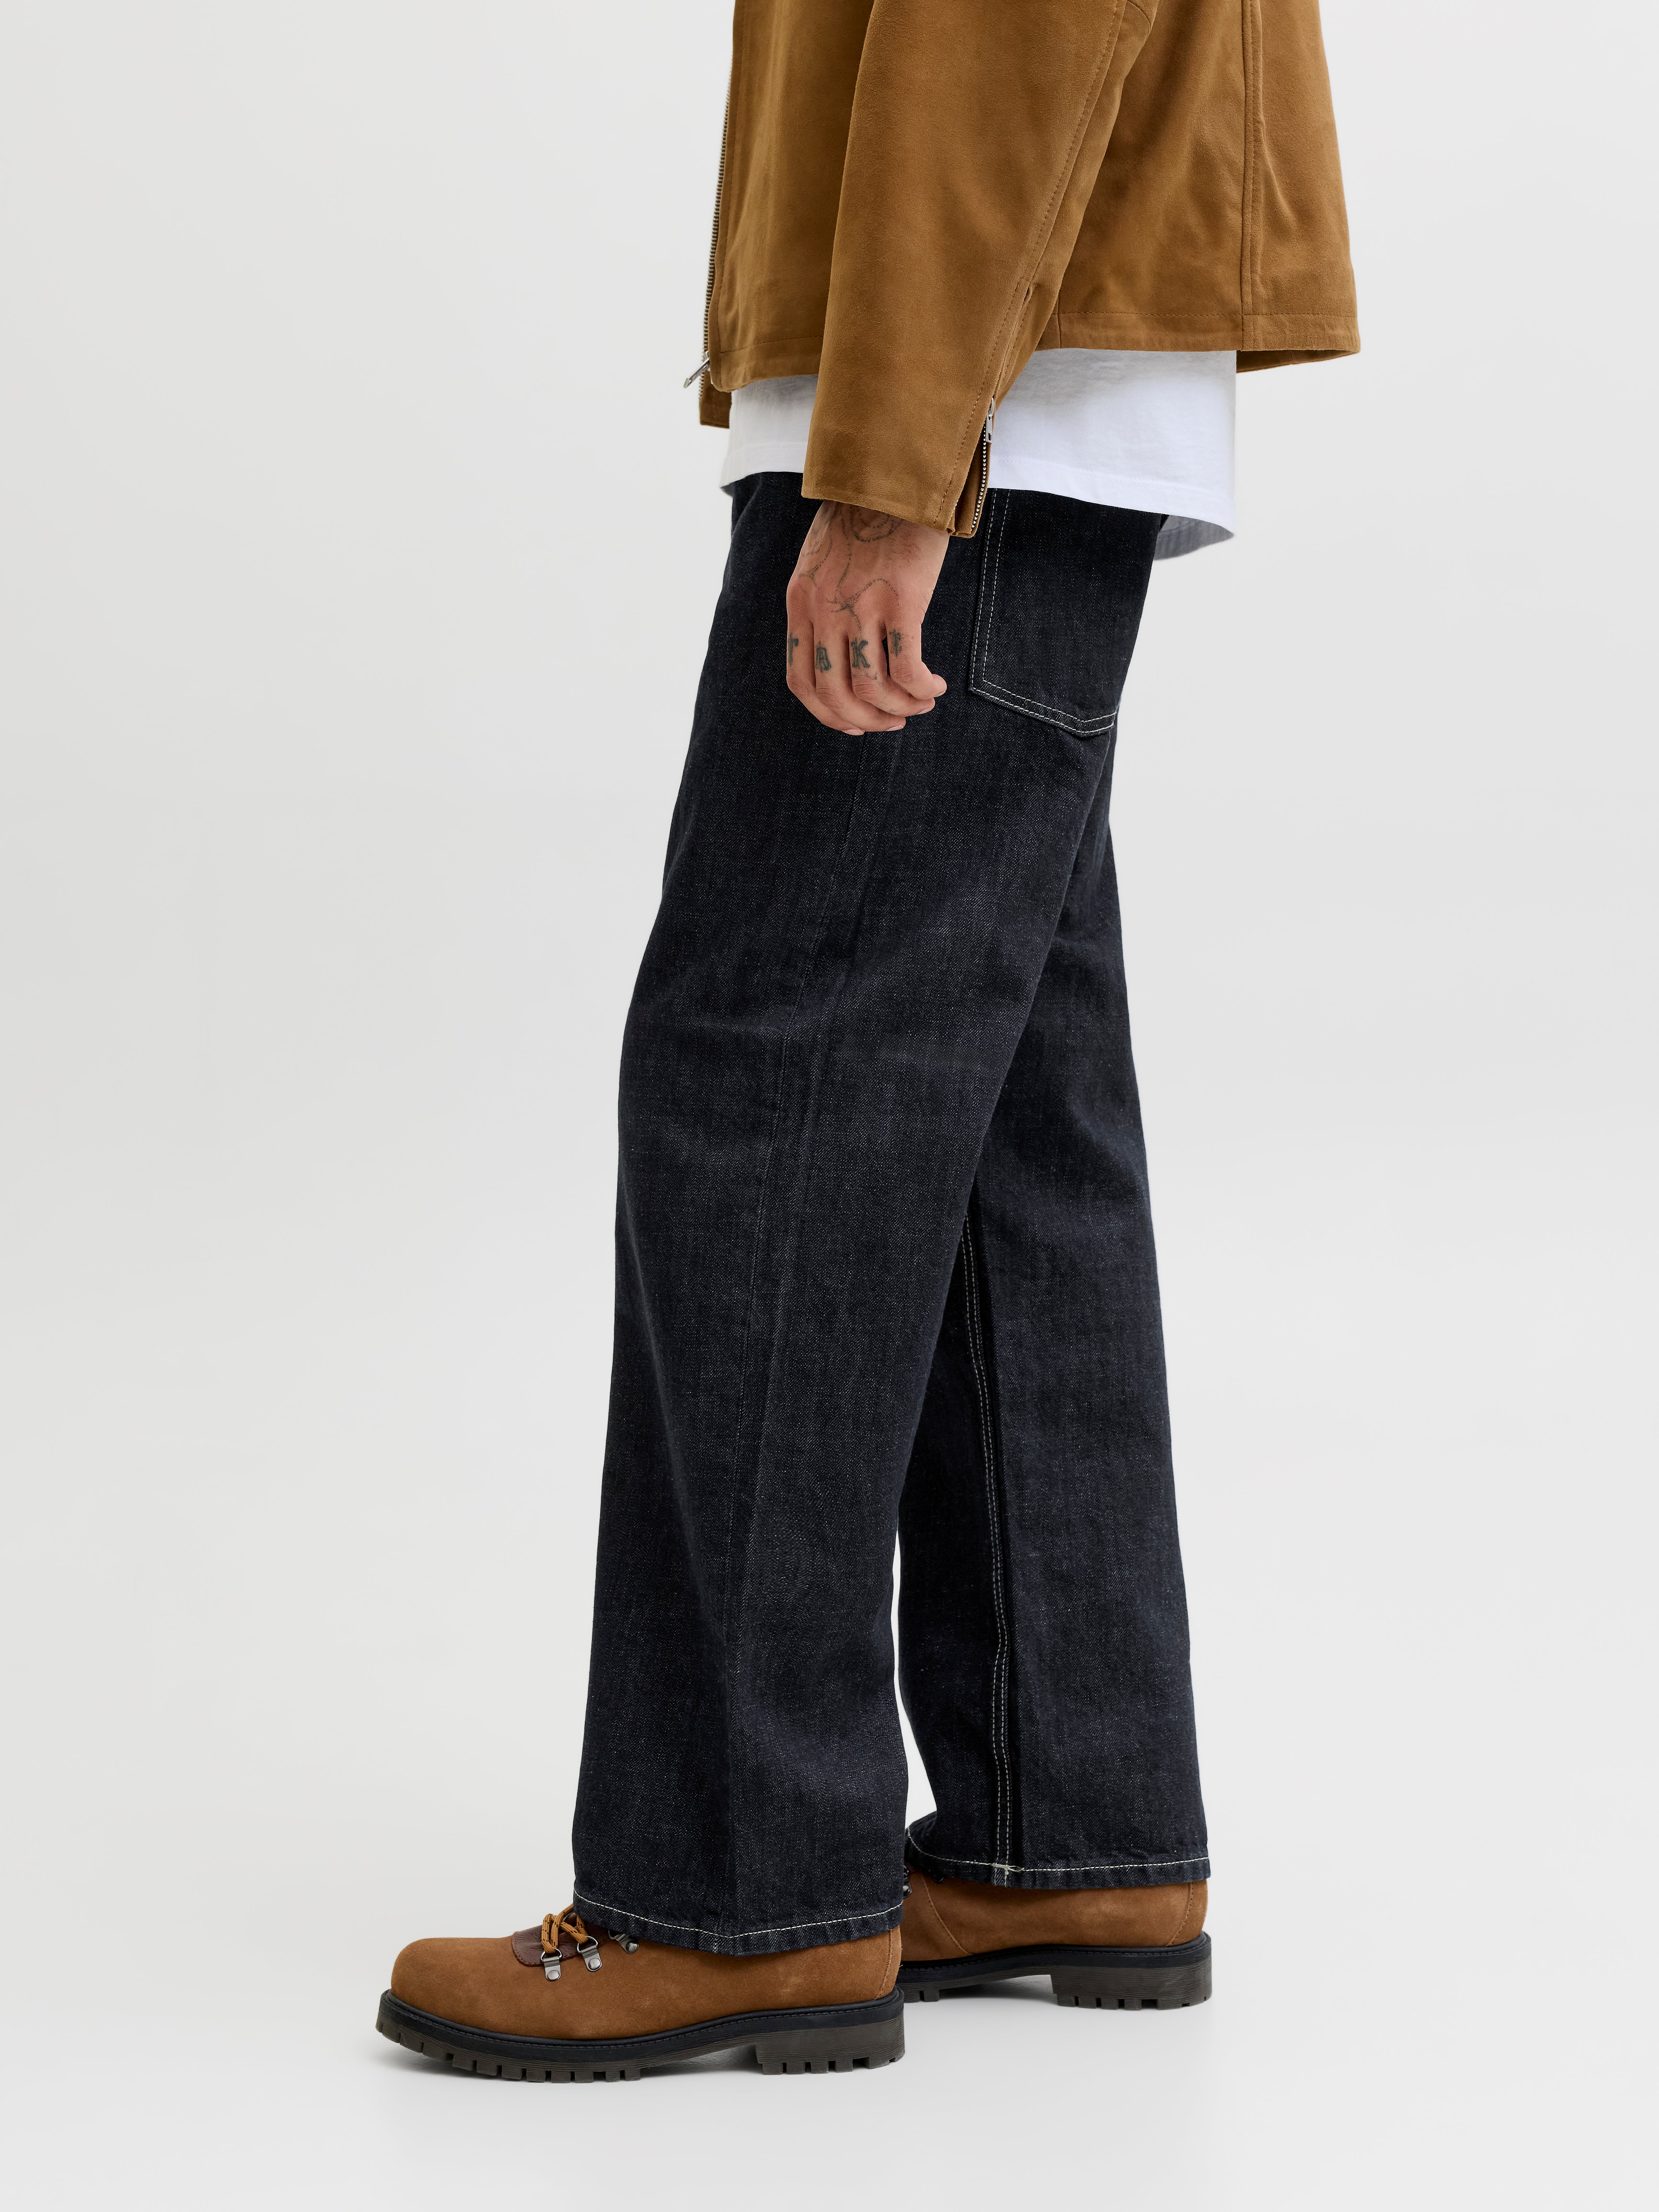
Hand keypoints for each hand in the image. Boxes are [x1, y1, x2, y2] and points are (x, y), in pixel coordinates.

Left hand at [785, 502, 949, 733]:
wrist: (894, 476)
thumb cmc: (865, 518)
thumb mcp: (822, 562)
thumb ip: (822, 604)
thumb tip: (840, 653)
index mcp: (801, 602)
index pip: (802, 680)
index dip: (828, 714)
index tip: (855, 722)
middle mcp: (824, 609)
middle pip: (836, 693)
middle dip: (867, 719)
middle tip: (894, 720)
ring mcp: (861, 605)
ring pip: (872, 687)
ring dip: (899, 707)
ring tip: (920, 702)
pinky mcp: (900, 600)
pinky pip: (906, 667)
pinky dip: (920, 688)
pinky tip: (934, 686)